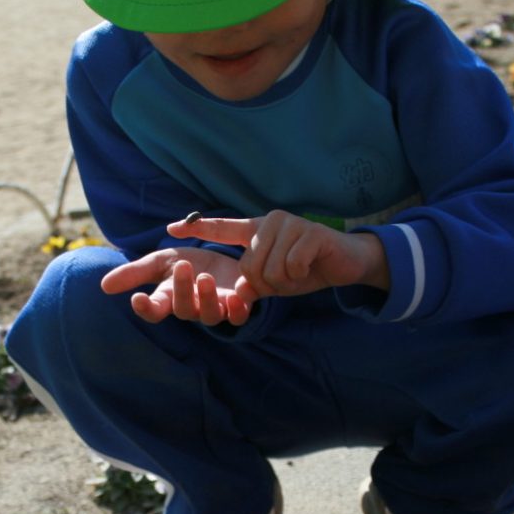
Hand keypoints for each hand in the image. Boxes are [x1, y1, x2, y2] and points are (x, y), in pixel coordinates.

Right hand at [99, 244, 252, 324]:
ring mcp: (215, 309)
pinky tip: (235, 296)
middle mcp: (192, 307)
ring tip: (204, 276)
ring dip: (207, 298)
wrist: (223, 260)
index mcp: (170, 297)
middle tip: (182, 265)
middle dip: (182, 289)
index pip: (154, 310)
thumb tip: (103, 286)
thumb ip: (135, 273)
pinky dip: (237, 310)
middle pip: (183, 310)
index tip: (137, 298)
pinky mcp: (238, 306)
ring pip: (210, 315)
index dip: (146, 308)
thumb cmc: (188, 263)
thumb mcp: (160, 262)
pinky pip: (238, 317)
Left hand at [171, 211, 388, 300]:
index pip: (221, 228)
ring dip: (284, 281)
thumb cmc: (306, 269)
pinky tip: (310, 268)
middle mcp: (270, 221)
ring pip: (269, 269)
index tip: (169, 230)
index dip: (196, 228)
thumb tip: (237, 291)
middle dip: (266, 283)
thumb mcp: (273, 280)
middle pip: (248, 266)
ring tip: (298, 272)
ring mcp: (290, 223)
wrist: (345, 263)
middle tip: (286, 278)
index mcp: (256, 230)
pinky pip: (290, 266)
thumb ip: (252, 284)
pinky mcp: (310, 232)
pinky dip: (299, 275)